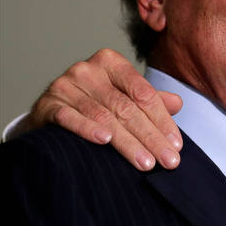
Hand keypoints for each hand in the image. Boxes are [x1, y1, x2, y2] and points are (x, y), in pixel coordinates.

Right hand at [25, 49, 182, 170]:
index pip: (143, 94)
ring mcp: (65, 85)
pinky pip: (70, 118)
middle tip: (168, 161)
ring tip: (146, 162)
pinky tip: (105, 141)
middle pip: (127, 108)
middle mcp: (88, 70)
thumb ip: (149, 99)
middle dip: (151, 137)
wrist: (50, 112)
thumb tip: (178, 103)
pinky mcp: (47, 104)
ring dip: (127, 143)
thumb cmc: (94, 103)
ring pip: (104, 117)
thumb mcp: (124, 96)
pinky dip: (88, 129)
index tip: (176, 145)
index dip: (162, 120)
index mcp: (111, 63)